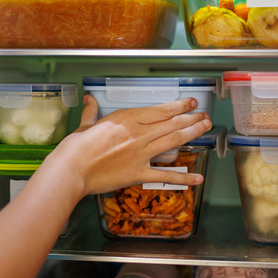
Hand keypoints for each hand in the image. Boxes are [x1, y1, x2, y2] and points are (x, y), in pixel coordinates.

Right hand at [42, 94, 211, 197]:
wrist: (72, 168)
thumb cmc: (76, 147)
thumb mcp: (86, 125)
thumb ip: (92, 112)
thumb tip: (89, 99)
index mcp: (126, 118)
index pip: (160, 110)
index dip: (179, 106)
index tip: (191, 104)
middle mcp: (138, 133)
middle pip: (171, 123)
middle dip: (191, 118)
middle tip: (205, 116)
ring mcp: (140, 154)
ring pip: (173, 140)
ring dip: (192, 134)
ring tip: (205, 129)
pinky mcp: (138, 173)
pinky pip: (165, 176)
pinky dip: (183, 178)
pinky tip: (197, 178)